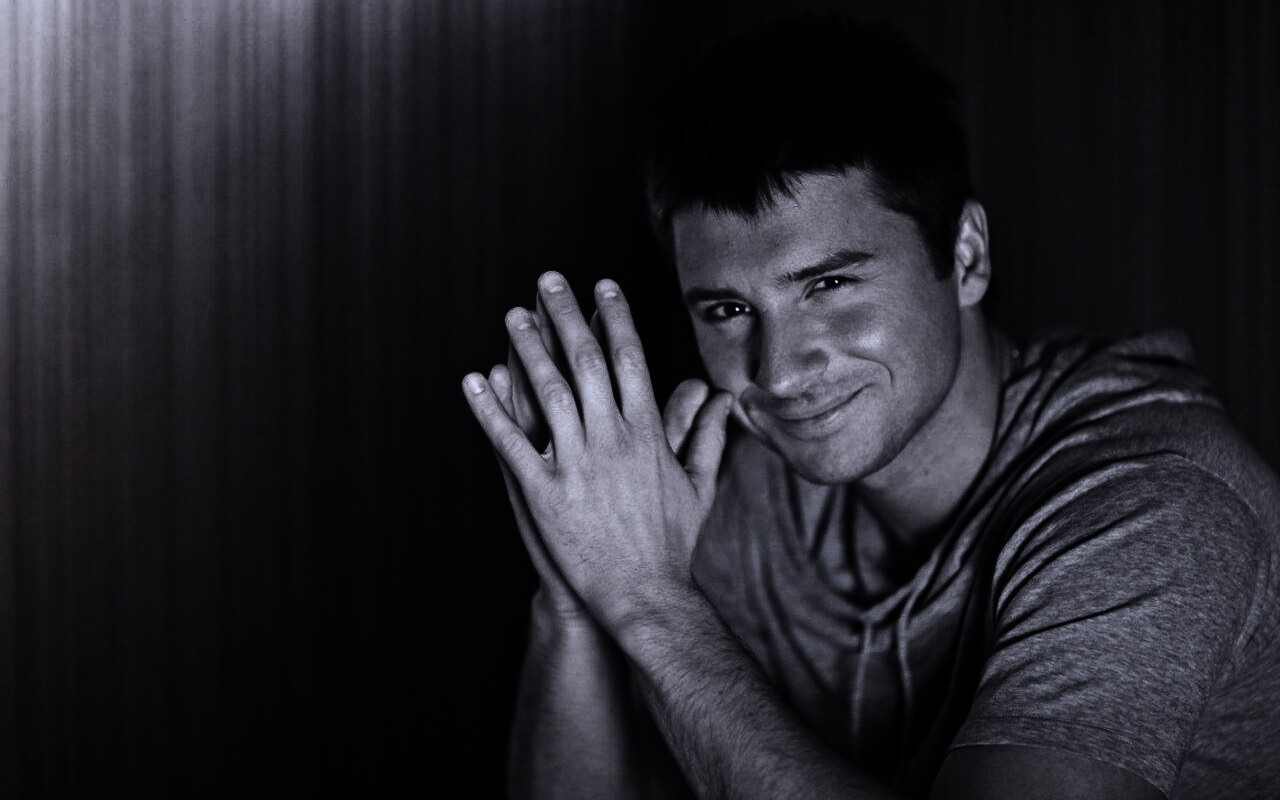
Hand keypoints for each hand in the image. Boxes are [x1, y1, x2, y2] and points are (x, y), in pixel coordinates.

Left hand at [463, 272, 732, 634]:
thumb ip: (707, 436)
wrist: (644, 595)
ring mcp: (576, 464)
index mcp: (647, 432)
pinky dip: (491, 409)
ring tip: (512, 315)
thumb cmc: (673, 544)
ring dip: (528, 349)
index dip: (614, 319)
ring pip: (547, 392)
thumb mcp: (699, 486)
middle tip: (548, 280)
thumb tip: (722, 399)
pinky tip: (475, 380)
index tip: (602, 287)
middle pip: (585, 362)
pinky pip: (512, 441)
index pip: (628, 360)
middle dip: (567, 316)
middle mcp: (611, 439)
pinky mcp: (543, 492)